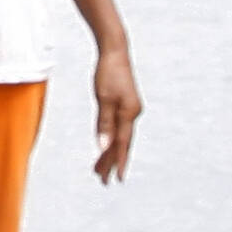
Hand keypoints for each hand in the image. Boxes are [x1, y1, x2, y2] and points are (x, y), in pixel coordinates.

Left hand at [90, 35, 144, 186]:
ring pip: (119, 136)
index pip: (122, 144)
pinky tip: (105, 147)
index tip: (116, 179)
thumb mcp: (103, 98)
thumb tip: (103, 147)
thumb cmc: (108, 73)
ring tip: (98, 169)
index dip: (118, 162)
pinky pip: (118, 127)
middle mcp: (132, 113)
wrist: (115, 51)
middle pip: (121, 143)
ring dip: (109, 152)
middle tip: (102, 180)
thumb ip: (104, 124)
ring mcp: (130, 109)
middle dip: (111, 162)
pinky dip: (111, 139)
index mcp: (129, 113)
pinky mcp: (125, 105)